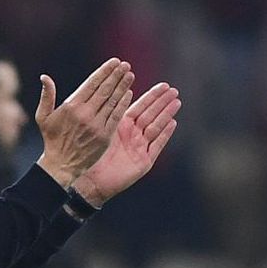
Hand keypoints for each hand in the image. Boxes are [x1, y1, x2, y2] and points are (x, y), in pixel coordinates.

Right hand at [34, 58, 133, 187]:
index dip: (105, 71)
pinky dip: (122, 104)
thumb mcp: (43, 117)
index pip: (92, 83)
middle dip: (116, 75)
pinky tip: (128, 94)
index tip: (114, 62)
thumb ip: (46, 96)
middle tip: (125, 65)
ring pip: (112, 101)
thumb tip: (45, 77)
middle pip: (105, 90)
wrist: (61, 165)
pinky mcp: (105, 136)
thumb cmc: (52, 139)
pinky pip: (116, 116)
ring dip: (122, 86)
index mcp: (71, 106)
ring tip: (129, 75)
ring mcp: (96, 125)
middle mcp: (85, 114)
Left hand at [71, 81, 179, 206]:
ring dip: (166, 115)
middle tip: (174, 90)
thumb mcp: (100, 130)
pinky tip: (172, 123)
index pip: (140, 106)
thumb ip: (110, 113)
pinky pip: (157, 146)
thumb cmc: (90, 156)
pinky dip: (165, 135)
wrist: (91, 181)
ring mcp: (140, 148)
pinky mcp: (144, 162)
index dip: (152, 96)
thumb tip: (114, 90)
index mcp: (121, 126)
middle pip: (151, 115)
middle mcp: (132, 135)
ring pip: (156, 127)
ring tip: (176, 102)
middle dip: (162, 102)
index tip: (163, 85)